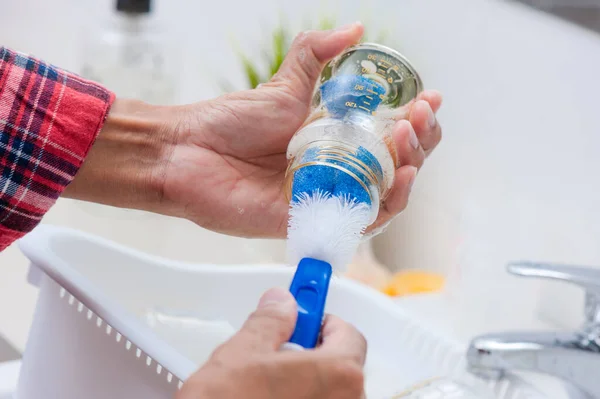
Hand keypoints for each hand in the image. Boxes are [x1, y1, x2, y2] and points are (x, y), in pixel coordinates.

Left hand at [65, 22, 442, 237]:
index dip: (416, 120)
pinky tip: (397, 176)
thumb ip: (316, 55)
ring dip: (408, 168)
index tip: (428, 98)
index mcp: (336, 139)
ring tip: (408, 139)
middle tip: (417, 118)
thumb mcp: (282, 84)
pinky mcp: (313, 221)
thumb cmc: (229, 122)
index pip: (390, 135)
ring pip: (386, 194)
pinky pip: (360, 221)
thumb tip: (355, 28)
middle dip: (419, 141)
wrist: (188, 151)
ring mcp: (327, 196)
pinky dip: (386, 203)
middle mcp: (337, 170)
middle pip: (396, 165)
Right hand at [176, 288, 366, 398]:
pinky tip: (268, 397)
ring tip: (266, 381)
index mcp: (339, 374)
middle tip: (278, 349)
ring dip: (304, 380)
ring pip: (326, 391)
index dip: (322, 321)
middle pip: (339, 364)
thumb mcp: (245, 351)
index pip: (349, 334)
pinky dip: (299, 398)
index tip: (305, 316)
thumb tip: (280, 304)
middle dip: (310, 351)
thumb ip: (272, 321)